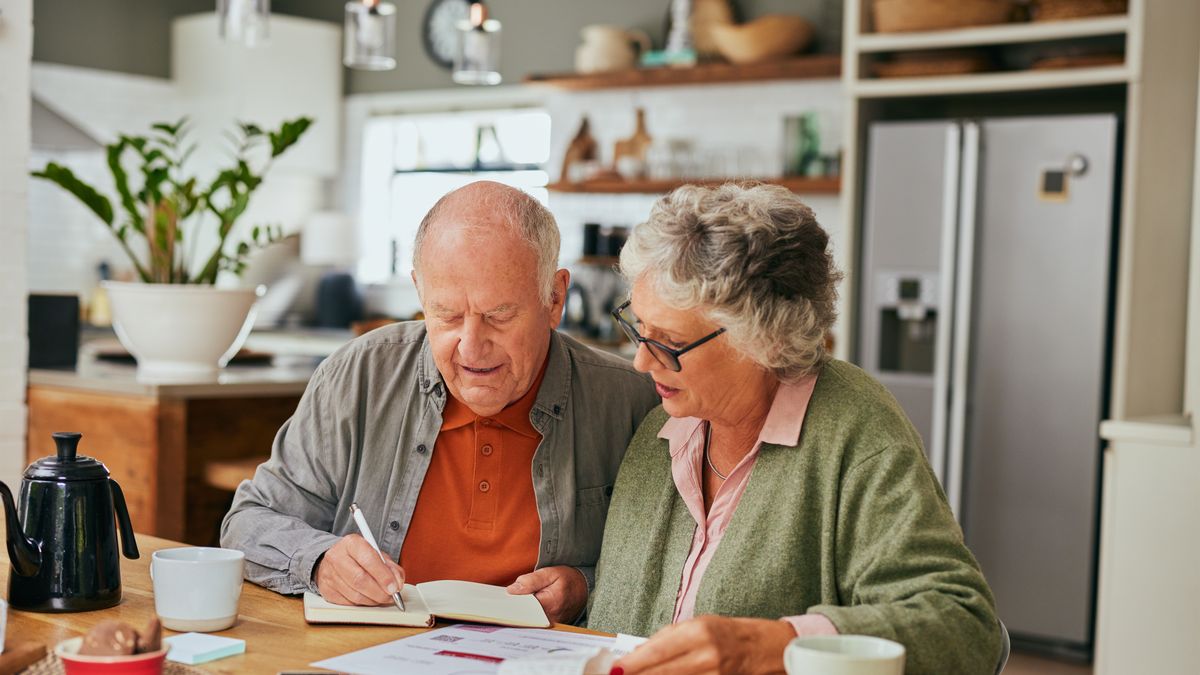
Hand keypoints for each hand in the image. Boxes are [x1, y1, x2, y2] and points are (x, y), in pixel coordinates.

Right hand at [314, 534, 405, 605]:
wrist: (334, 560)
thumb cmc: (358, 557)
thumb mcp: (376, 554)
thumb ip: (390, 567)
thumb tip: (397, 583)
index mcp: (351, 543)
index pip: (368, 559)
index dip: (384, 576)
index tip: (394, 587)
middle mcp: (337, 557)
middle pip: (360, 580)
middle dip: (380, 592)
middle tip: (391, 596)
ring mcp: (329, 575)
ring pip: (355, 595)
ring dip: (373, 600)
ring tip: (383, 598)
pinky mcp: (327, 590)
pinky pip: (348, 603)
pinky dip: (363, 604)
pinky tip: (369, 599)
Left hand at [506, 565, 587, 623]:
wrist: (585, 589)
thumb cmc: (568, 579)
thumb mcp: (551, 573)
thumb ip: (531, 580)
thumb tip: (512, 590)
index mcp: (548, 604)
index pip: (522, 608)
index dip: (511, 603)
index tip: (502, 599)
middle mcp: (549, 618)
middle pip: (523, 616)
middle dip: (514, 608)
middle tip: (505, 600)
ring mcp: (550, 624)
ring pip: (528, 620)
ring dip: (519, 611)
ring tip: (512, 602)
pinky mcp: (550, 625)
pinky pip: (534, 621)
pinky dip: (526, 614)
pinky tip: (521, 607)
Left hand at [612, 616, 797, 674]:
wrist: (769, 648)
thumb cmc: (732, 633)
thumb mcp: (700, 624)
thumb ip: (669, 638)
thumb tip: (638, 654)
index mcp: (699, 631)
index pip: (658, 650)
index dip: (634, 663)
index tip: (616, 670)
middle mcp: (707, 654)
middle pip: (662, 671)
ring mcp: (715, 674)